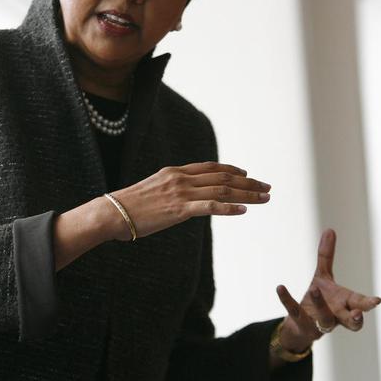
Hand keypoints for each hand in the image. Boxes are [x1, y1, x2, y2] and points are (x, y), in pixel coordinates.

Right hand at [105, 161, 270, 240]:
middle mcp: (181, 179)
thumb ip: (171, 189)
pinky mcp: (179, 210)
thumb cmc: (129, 206)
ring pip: (222, 191)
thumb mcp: (153, 190)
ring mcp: (181, 193)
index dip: (232, 170)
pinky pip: (210, 207)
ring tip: (264, 198)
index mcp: (175, 172)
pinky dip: (229, 208)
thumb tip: (183, 198)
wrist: (113, 212)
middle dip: (248, 183)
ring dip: (247, 194)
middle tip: (266, 187)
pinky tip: (244, 210)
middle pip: (223, 178)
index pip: (211, 167)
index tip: (247, 175)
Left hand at [274, 229, 380, 353]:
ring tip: (315, 289)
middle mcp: (336, 315)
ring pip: (325, 319)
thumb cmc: (320, 299)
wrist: (302, 324)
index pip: (360, 304)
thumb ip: (326, 256)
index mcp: (345, 303)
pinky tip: (280, 287)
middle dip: (355, 318)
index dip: (368, 304)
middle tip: (357, 314)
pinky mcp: (302, 323)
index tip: (377, 300)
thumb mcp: (322, 275)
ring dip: (321, 305)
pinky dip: (287, 300)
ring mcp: (320, 322)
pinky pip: (294, 312)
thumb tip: (329, 229)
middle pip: (351, 321)